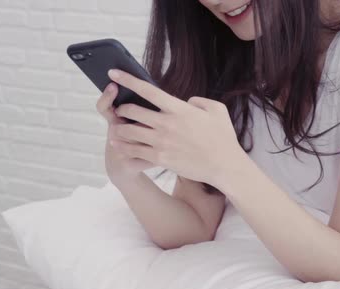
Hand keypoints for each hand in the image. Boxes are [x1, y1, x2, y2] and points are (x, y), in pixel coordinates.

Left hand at [107, 69, 244, 186]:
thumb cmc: (223, 137)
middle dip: (122, 109)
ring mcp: (162, 142)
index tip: (114, 72)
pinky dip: (123, 146)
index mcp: (179, 109)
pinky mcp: (160, 158)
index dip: (128, 79)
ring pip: (129, 132)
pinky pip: (134, 150)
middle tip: (120, 110)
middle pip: (133, 111)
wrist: (224, 166)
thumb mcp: (217, 110)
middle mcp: (167, 123)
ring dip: (120, 128)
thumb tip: (186, 101)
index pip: (148, 90)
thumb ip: (199, 101)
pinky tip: (117, 144)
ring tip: (116, 128)